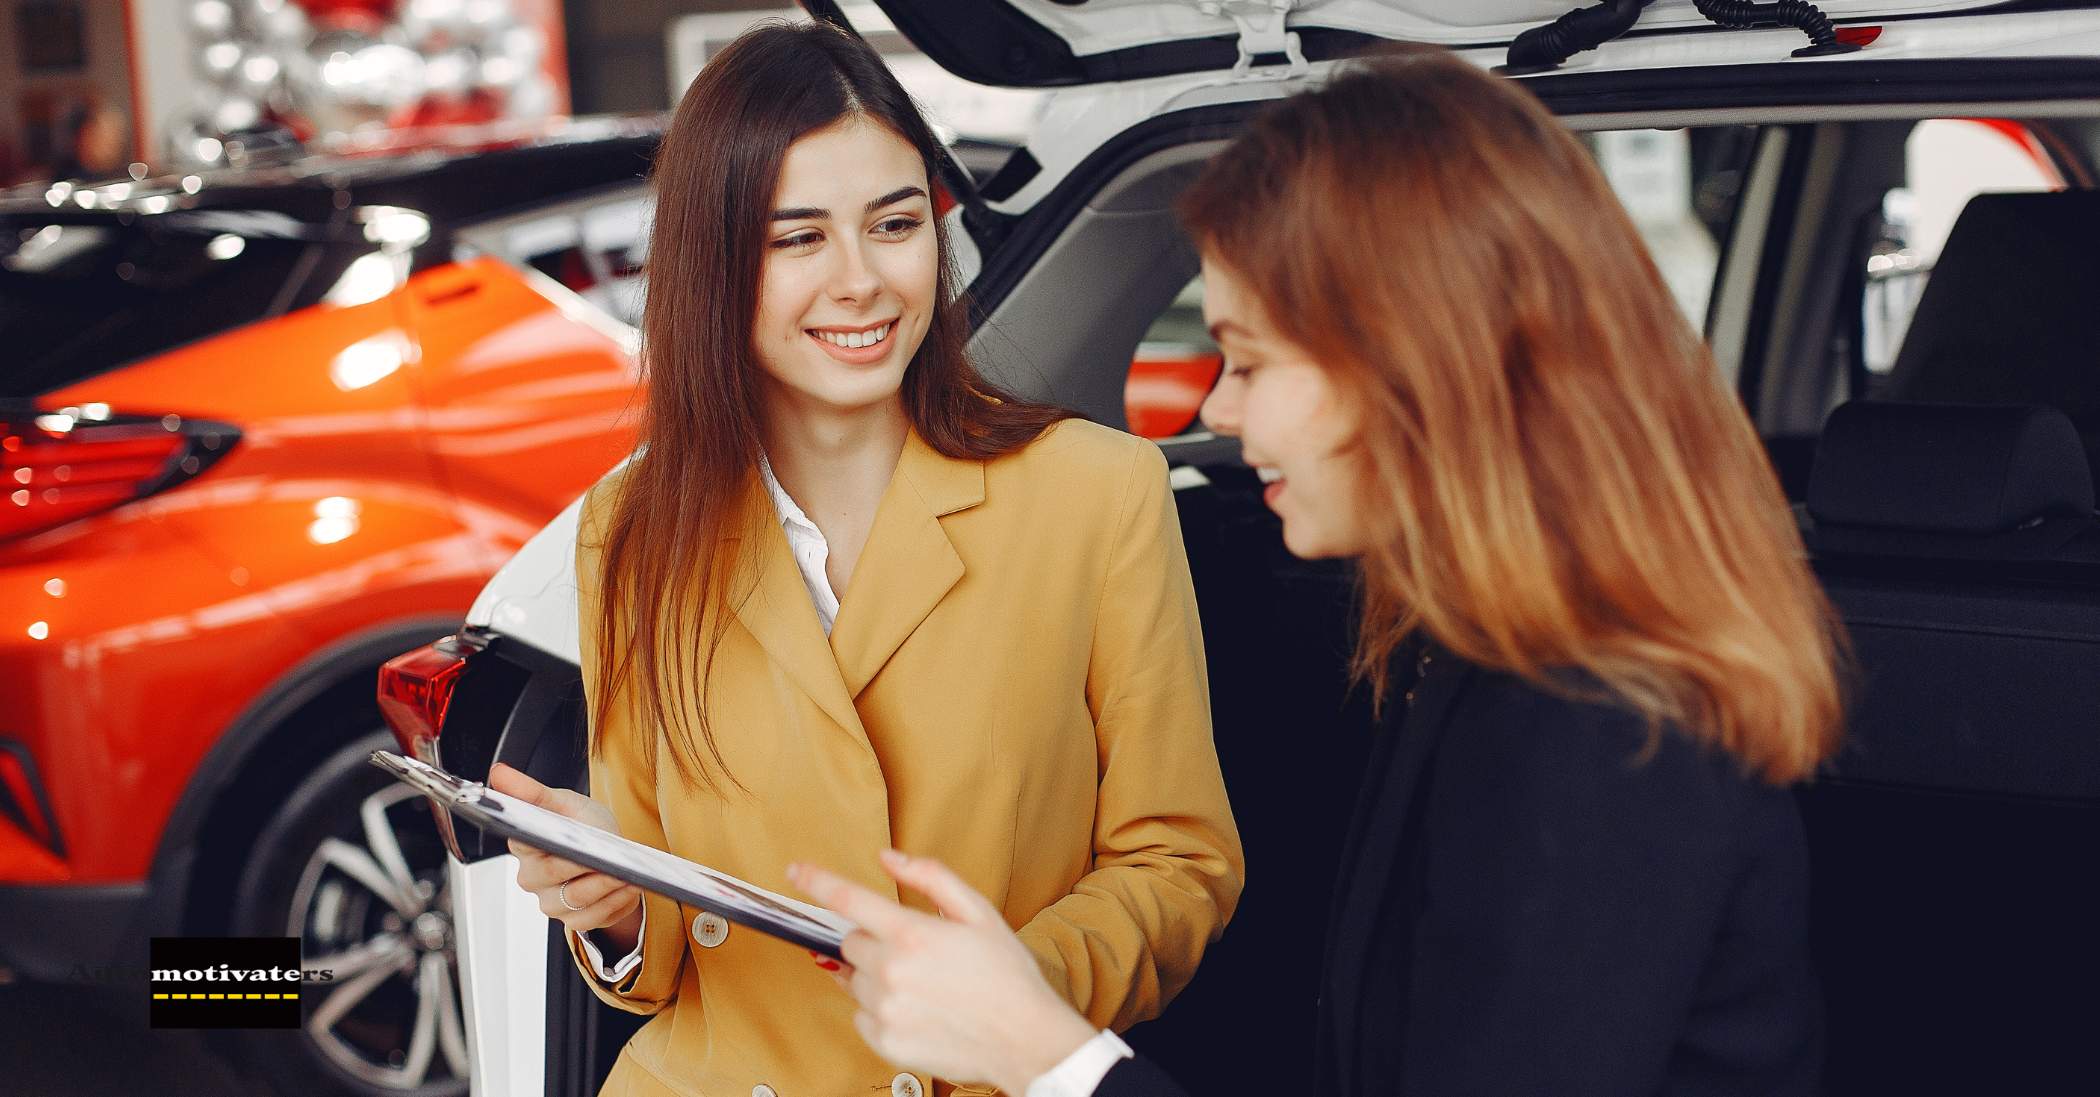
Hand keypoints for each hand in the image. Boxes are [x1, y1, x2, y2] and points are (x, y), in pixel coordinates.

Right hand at [487, 762, 641, 939]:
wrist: (609, 855)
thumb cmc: (582, 826)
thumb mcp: (563, 803)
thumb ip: (533, 791)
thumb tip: (498, 772)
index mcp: (524, 845)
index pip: (522, 840)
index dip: (538, 837)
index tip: (557, 834)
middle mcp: (531, 877)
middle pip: (552, 872)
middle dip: (581, 863)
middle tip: (605, 855)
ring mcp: (549, 902)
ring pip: (575, 898)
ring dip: (604, 884)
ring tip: (626, 871)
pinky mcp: (572, 920)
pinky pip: (593, 916)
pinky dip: (614, 901)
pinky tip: (629, 885)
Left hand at [788, 850, 1099, 1094]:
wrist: (1025, 1039)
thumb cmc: (1007, 975)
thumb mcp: (979, 912)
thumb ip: (930, 878)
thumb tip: (888, 859)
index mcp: (911, 934)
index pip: (847, 899)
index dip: (816, 881)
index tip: (796, 872)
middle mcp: (890, 972)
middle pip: (850, 943)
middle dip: (874, 941)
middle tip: (914, 953)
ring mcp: (884, 1010)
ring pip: (853, 980)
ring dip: (876, 976)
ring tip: (922, 985)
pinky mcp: (884, 1042)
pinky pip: (860, 1016)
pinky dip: (880, 1010)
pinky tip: (916, 1009)